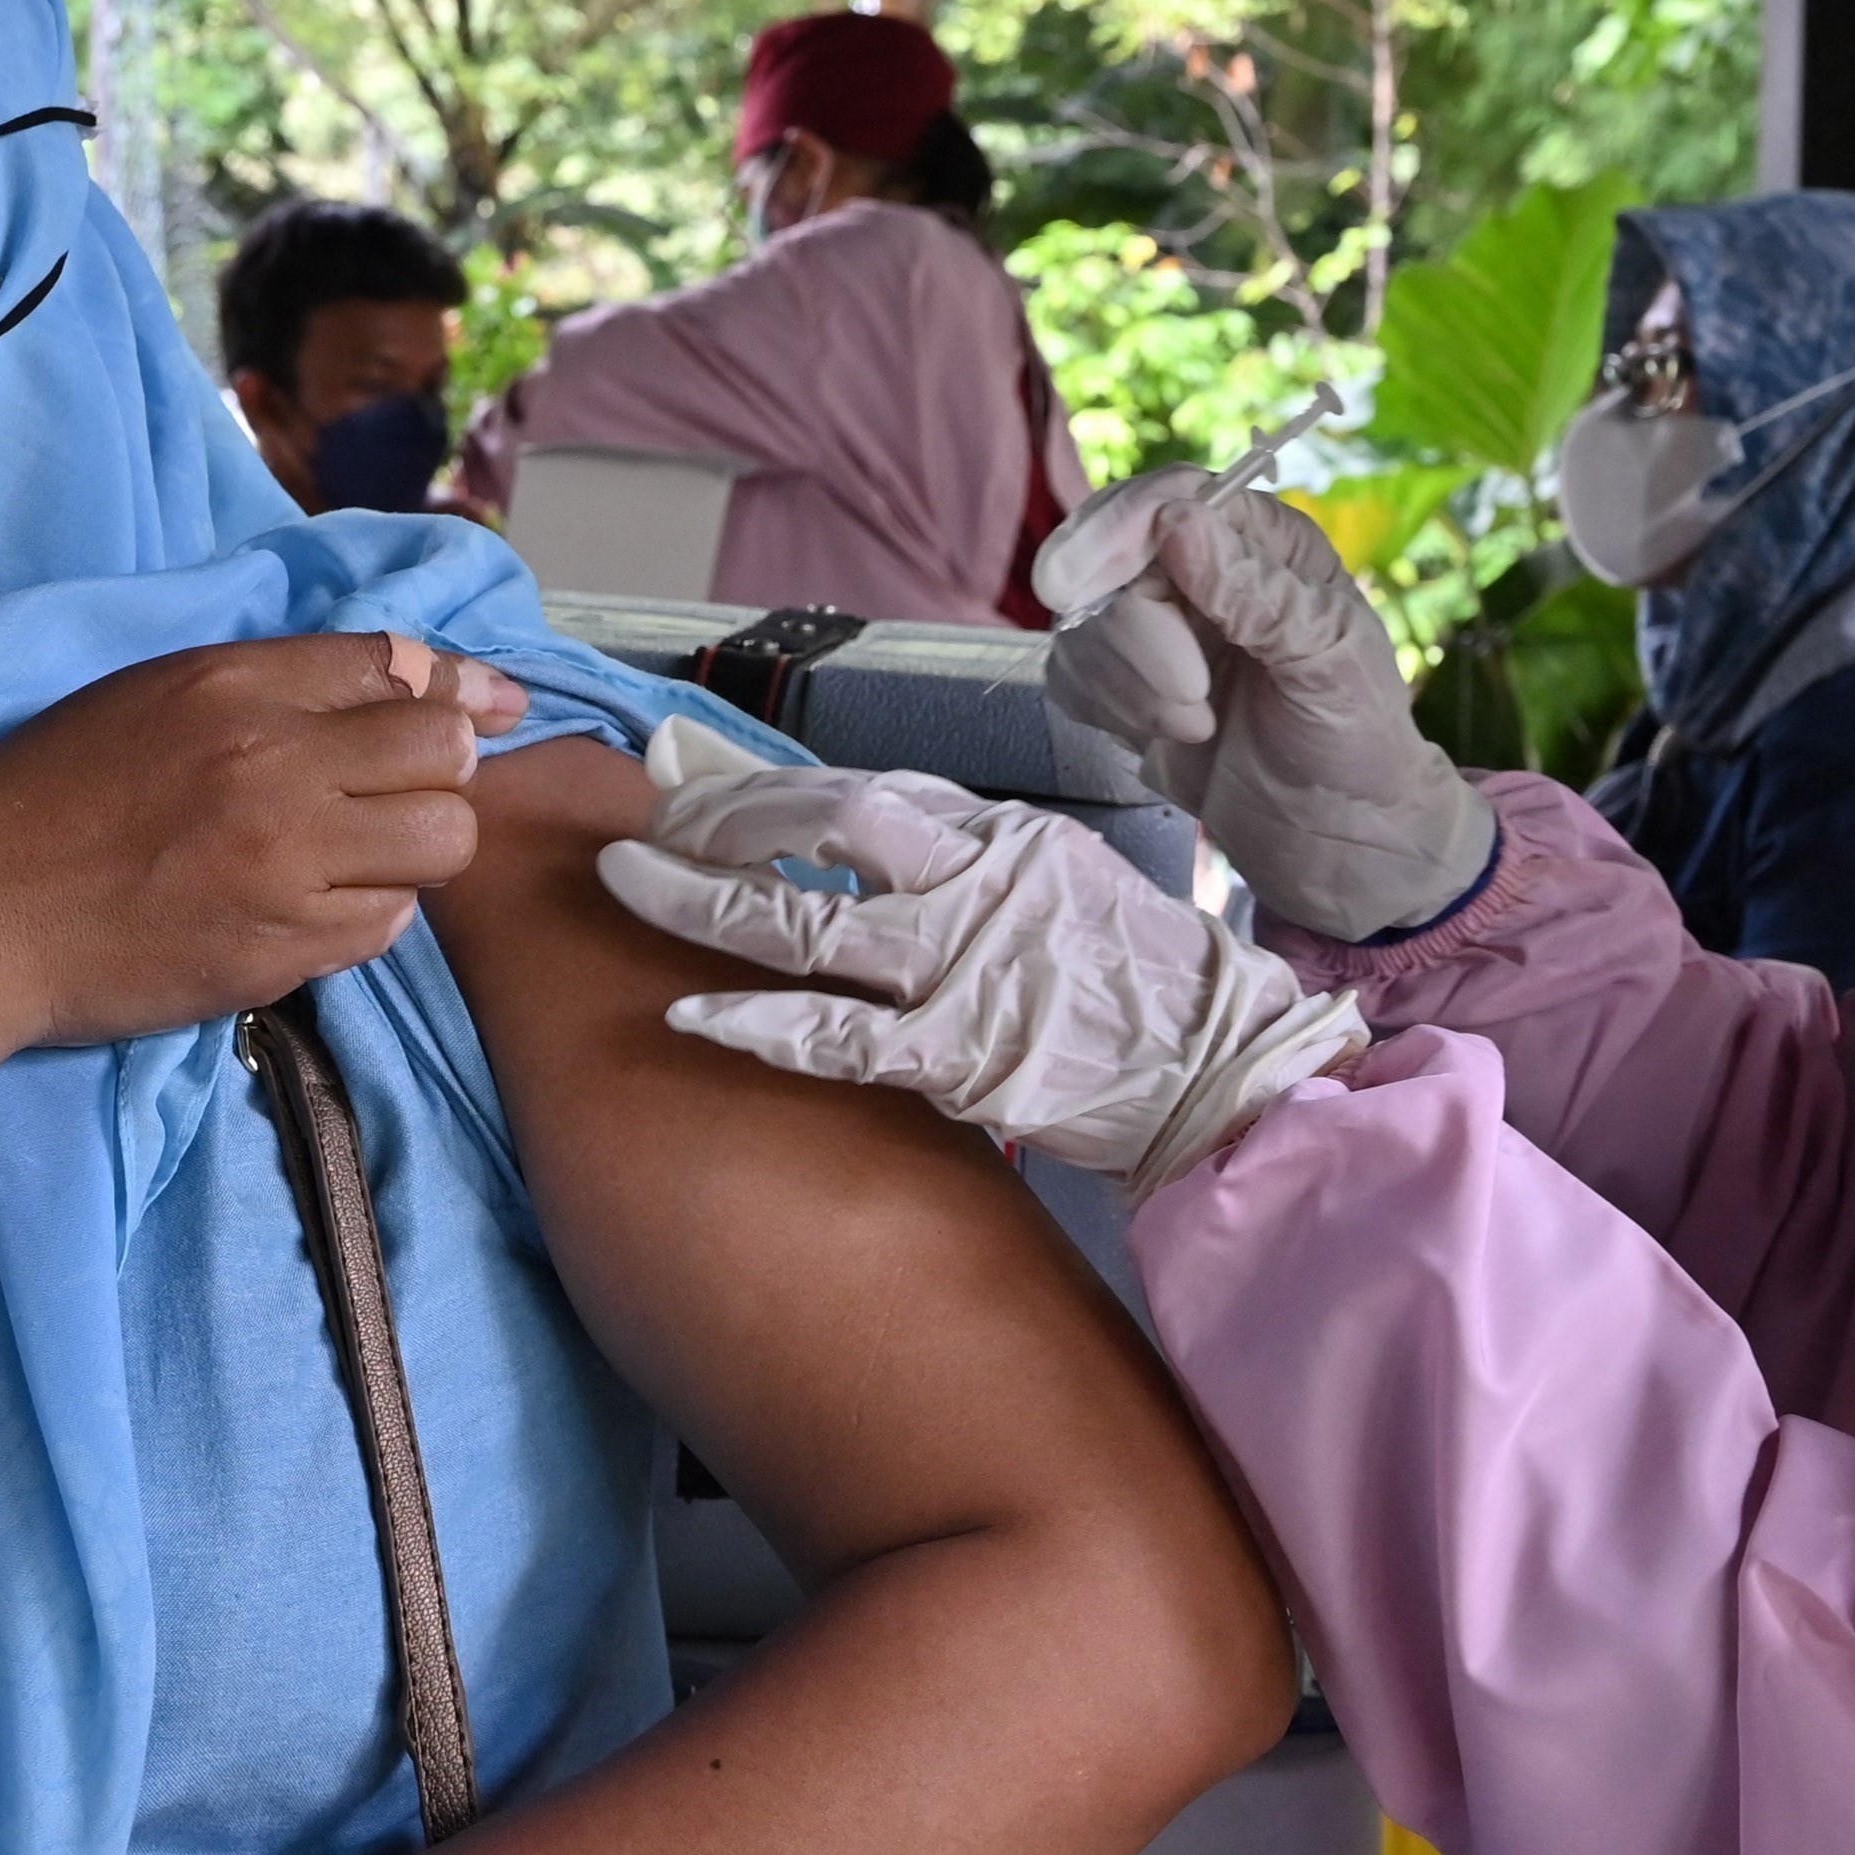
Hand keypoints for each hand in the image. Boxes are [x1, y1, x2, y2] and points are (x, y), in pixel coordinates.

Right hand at [0, 630, 528, 1046]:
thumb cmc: (47, 797)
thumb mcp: (151, 697)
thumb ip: (270, 686)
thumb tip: (397, 678)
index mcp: (237, 684)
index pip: (399, 665)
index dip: (461, 686)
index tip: (491, 707)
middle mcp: (277, 764)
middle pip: (445, 752)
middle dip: (443, 771)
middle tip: (399, 793)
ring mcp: (287, 863)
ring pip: (441, 844)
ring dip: (419, 848)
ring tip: (362, 855)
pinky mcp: (283, 950)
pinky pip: (387, 924)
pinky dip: (369, 914)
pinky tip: (312, 908)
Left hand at [592, 722, 1364, 1193]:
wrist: (1228, 1068)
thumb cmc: (1145, 987)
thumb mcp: (1064, 884)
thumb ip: (968, 861)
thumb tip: (863, 847)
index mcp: (1003, 835)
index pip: (861, 791)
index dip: (765, 786)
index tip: (692, 786)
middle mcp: (978, 881)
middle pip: (823, 822)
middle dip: (721, 816)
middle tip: (644, 822)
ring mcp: (968, 966)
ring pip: (808, 917)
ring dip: (704, 898)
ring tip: (626, 881)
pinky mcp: (965, 1054)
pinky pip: (837, 1035)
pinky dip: (756, 1025)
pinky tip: (688, 1014)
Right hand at [1038, 481, 1493, 941]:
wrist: (1339, 840)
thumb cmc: (1357, 742)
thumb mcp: (1330, 662)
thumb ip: (1258, 593)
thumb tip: (1177, 521)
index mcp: (1262, 540)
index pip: (1167, 499)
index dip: (1114, 532)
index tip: (1072, 587)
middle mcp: (1201, 568)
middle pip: (1108, 562)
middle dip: (1135, 640)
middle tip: (1193, 703)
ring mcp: (1155, 626)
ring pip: (1080, 623)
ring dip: (1127, 688)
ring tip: (1197, 728)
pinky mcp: (1123, 684)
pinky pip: (1069, 672)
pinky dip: (1104, 709)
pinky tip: (1165, 737)